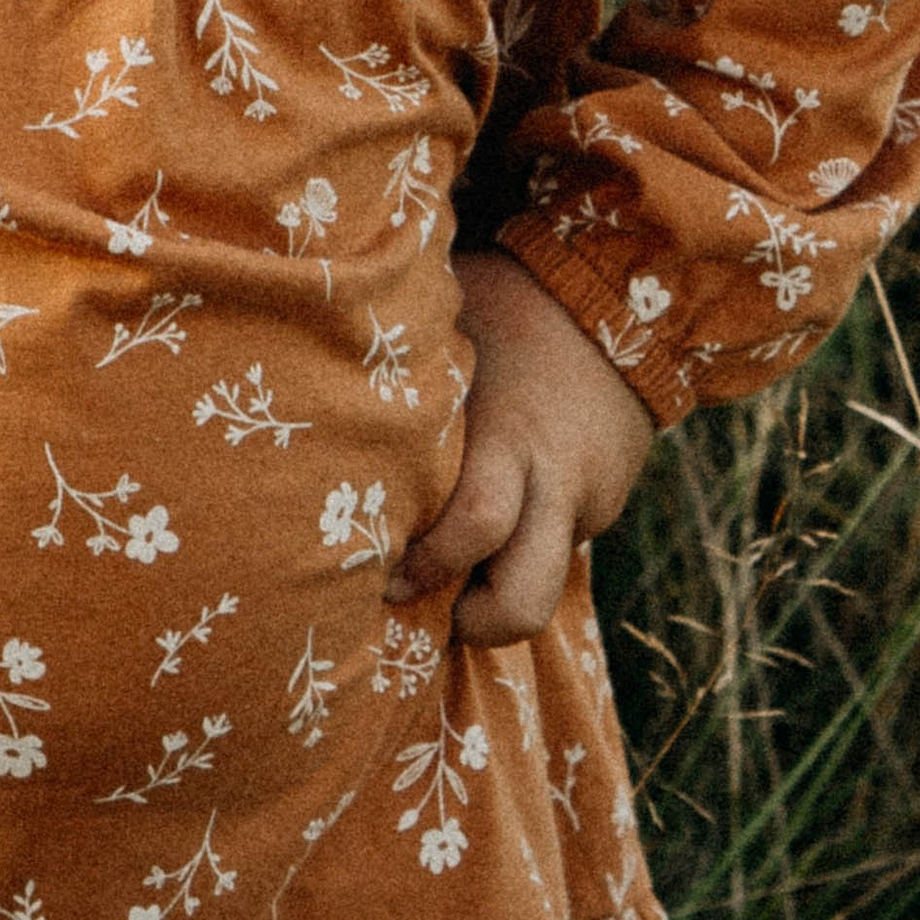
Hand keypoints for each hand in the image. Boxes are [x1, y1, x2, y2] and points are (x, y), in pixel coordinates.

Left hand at [389, 248, 657, 646]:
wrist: (618, 295)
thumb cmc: (502, 303)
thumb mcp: (448, 324)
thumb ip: (401, 379)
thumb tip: (302, 379)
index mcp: (510, 434)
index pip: (474, 525)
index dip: (424, 565)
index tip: (380, 571)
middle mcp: (554, 482)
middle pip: (523, 604)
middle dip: (470, 624)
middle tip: (420, 599)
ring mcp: (589, 503)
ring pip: (543, 590)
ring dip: (496, 596)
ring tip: (453, 568)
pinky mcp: (605, 508)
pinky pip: (557, 548)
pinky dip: (520, 546)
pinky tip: (495, 506)